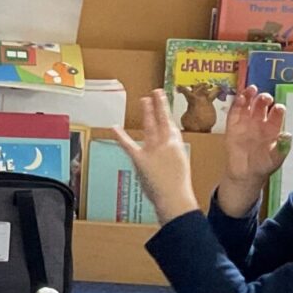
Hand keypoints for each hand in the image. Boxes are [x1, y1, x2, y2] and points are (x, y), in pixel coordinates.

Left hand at [111, 90, 198, 223]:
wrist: (175, 198)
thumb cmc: (178, 187)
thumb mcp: (179, 166)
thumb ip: (171, 155)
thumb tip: (167, 152)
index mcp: (176, 146)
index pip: (171, 125)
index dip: (166, 112)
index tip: (163, 102)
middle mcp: (166, 143)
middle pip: (162, 120)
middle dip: (158, 106)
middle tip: (154, 93)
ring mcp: (153, 149)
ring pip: (149, 126)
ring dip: (146, 112)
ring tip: (144, 100)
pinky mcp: (140, 158)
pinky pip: (128, 145)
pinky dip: (120, 136)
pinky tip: (114, 127)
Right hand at [214, 86, 284, 214]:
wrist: (245, 175)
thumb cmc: (263, 166)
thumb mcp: (276, 159)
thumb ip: (281, 147)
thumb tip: (288, 135)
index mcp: (273, 127)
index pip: (277, 113)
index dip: (278, 109)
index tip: (278, 108)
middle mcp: (260, 122)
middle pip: (262, 105)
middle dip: (264, 99)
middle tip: (265, 98)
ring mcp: (246, 122)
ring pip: (248, 104)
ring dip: (250, 96)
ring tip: (252, 90)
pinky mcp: (232, 126)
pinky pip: (234, 112)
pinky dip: (237, 104)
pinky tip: (240, 98)